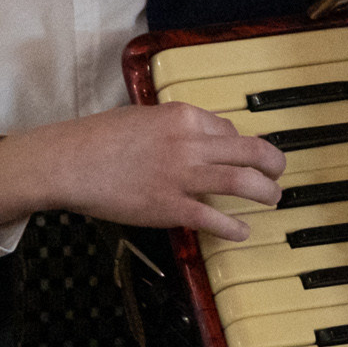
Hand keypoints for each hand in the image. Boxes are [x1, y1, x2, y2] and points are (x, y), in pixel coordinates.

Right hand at [0, 102, 284, 241]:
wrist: (68, 162)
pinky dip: (234, 226)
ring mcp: (182, 176)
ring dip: (265, 192)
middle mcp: (190, 143)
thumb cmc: (99, 139)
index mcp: (182, 116)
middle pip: (250, 151)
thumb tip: (206, 138)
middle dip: (273, 163)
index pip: (229, 128)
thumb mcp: (143, 117)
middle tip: (279, 172)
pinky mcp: (171, 207)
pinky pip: (215, 218)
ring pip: (243, 182)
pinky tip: (241, 231)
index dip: (241, 143)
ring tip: (272, 198)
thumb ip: (176, 126)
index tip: (244, 154)